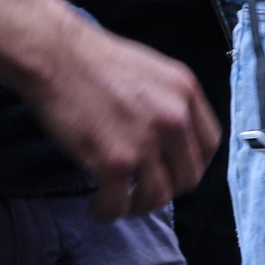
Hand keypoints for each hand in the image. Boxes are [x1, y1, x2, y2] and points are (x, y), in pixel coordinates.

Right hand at [18, 11, 221, 219]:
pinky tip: (96, 204)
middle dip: (166, 187)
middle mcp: (174, 118)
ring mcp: (146, 142)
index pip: (209, 145)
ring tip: (117, 198)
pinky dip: (108, 211)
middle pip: (189, 177)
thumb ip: (168, 103)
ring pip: (159, 198)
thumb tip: (169, 141)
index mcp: (185, 92)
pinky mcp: (115, 163)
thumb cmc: (93, 59)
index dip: (190, 164)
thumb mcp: (151, 71)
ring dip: (137, 205)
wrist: (55, 54)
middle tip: (141, 186)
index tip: (171, 169)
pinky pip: (120, 205)